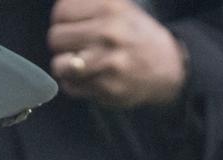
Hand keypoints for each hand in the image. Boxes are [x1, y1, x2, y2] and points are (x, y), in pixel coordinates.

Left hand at [47, 0, 186, 108]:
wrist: (167, 66)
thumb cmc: (135, 35)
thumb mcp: (118, 8)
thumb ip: (88, 5)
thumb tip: (59, 11)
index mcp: (109, 7)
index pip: (61, 11)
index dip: (61, 20)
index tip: (70, 26)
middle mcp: (108, 33)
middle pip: (55, 38)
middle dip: (61, 44)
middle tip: (75, 46)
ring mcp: (107, 62)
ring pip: (59, 65)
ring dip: (64, 66)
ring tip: (77, 64)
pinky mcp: (107, 88)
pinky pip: (70, 87)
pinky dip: (74, 84)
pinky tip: (88, 77)